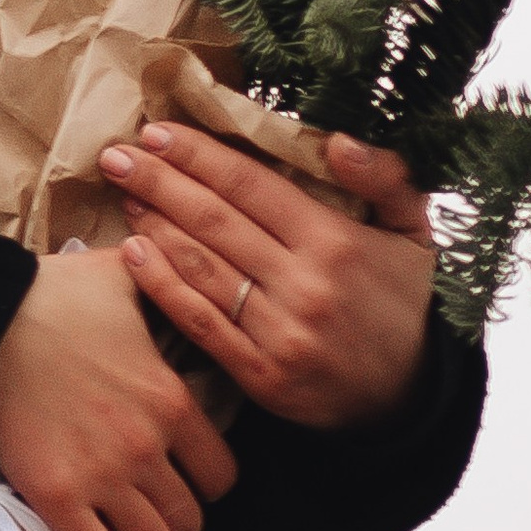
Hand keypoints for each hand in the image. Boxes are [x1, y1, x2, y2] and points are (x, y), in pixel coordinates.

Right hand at [0, 245, 239, 530]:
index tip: (183, 479)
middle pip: (190, 521)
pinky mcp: (54, 495)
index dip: (205, 484)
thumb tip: (178, 259)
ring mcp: (101, 476)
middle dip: (173, 521)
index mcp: (171, 401)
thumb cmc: (48, 295)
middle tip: (150, 511)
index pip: (222, 476)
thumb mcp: (120, 276)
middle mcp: (146, 446)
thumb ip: (163, 278)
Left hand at [100, 123, 433, 430]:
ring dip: (155, 226)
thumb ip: (385, 180)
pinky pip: (201, 323)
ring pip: (201, 268)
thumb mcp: (414, 234)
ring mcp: (280, 334)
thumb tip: (338, 141)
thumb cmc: (405, 302)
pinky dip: (162, 286)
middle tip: (116, 154)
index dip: (199, 156)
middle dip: (159, 181)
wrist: (413, 397)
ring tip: (125, 194)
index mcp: (335, 243)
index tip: (157, 132)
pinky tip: (133, 254)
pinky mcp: (261, 375)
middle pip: (214, 221)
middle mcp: (305, 286)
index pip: (250, 186)